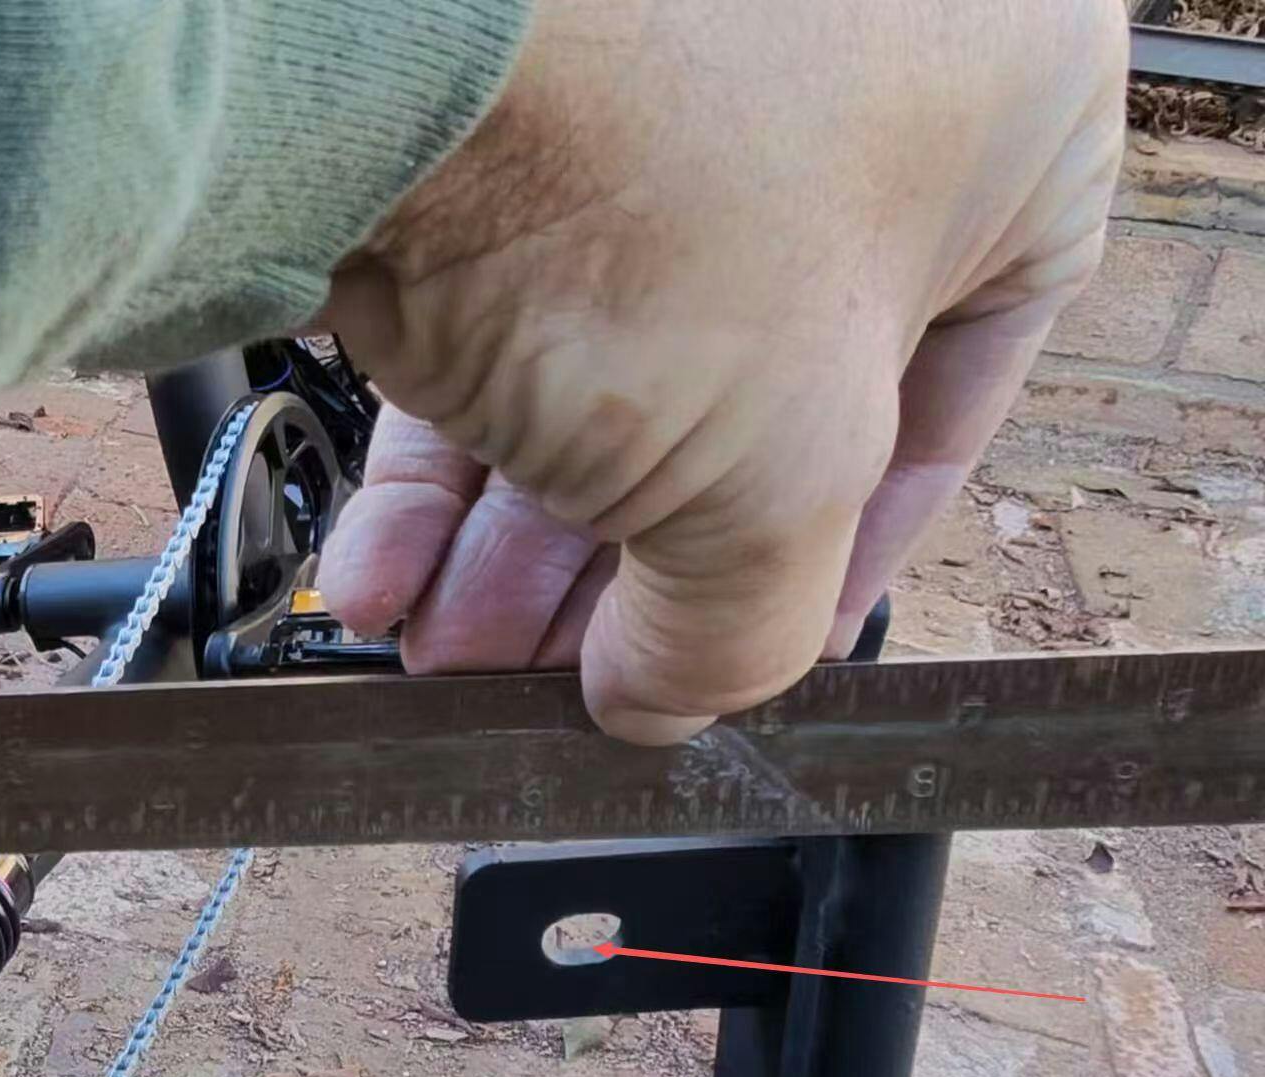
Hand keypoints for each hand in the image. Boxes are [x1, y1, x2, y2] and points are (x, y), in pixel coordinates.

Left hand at [317, 0, 1126, 742]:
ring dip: (515, 545)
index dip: (831, 569)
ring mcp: (654, 105)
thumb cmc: (659, 205)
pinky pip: (492, 319)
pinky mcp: (497, 131)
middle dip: (627, 574)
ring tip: (451, 655)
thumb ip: (751, 622)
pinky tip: (389, 576)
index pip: (946, 404)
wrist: (396, 36)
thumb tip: (668, 695)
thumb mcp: (781, 472)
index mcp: (1004, 128)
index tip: (731, 656)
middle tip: (559, 676)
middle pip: (743, 405)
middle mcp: (829, 98)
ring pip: (604, 369)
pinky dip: (439, 462)